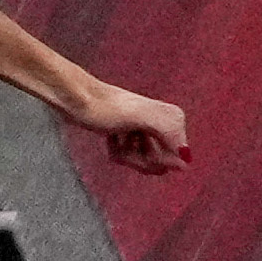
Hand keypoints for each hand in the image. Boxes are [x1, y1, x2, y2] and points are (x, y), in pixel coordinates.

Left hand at [73, 78, 191, 173]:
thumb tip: (186, 159)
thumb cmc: (106, 106)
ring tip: (115, 139)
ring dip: (126, 155)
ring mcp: (145, 130)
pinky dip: (118, 152)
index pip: (177, 157)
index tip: (138, 146)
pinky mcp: (128, 134)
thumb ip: (169, 132)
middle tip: (124, 142)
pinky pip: (129, 156)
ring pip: (143, 160)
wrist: (75, 98)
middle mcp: (164, 123)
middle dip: (139, 159)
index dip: (156, 160)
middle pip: (160, 161)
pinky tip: (111, 139)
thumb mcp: (141, 117)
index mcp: (174, 118)